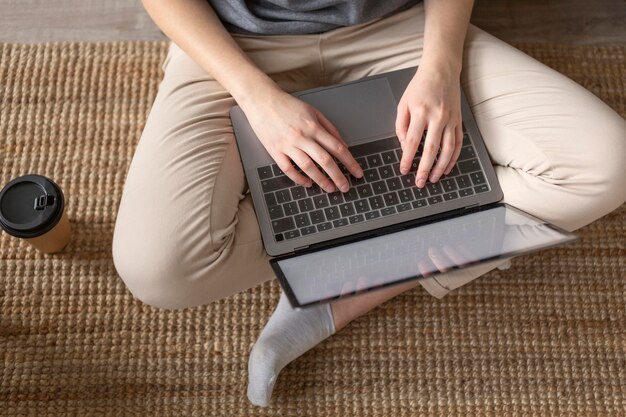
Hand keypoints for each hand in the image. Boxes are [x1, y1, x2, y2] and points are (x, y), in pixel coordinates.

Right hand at [242, 87, 362, 192]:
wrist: (262, 100)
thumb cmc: (287, 105)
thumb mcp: (313, 111)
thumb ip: (330, 128)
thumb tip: (343, 145)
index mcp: (313, 127)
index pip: (337, 148)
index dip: (350, 162)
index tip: (357, 172)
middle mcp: (302, 137)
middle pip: (325, 160)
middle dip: (338, 176)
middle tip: (346, 187)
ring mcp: (288, 145)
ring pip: (308, 167)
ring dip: (321, 180)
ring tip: (329, 188)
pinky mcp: (274, 151)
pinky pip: (288, 169)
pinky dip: (299, 178)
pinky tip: (308, 183)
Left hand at [395, 65, 462, 187]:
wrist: (441, 70)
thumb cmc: (419, 87)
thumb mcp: (403, 103)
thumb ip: (401, 126)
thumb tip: (405, 146)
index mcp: (421, 112)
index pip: (413, 141)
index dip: (407, 158)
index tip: (403, 170)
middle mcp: (438, 116)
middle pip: (431, 149)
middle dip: (424, 168)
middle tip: (419, 182)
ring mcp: (451, 119)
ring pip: (448, 149)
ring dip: (440, 167)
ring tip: (433, 179)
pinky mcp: (459, 120)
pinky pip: (458, 143)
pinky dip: (453, 158)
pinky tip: (447, 168)